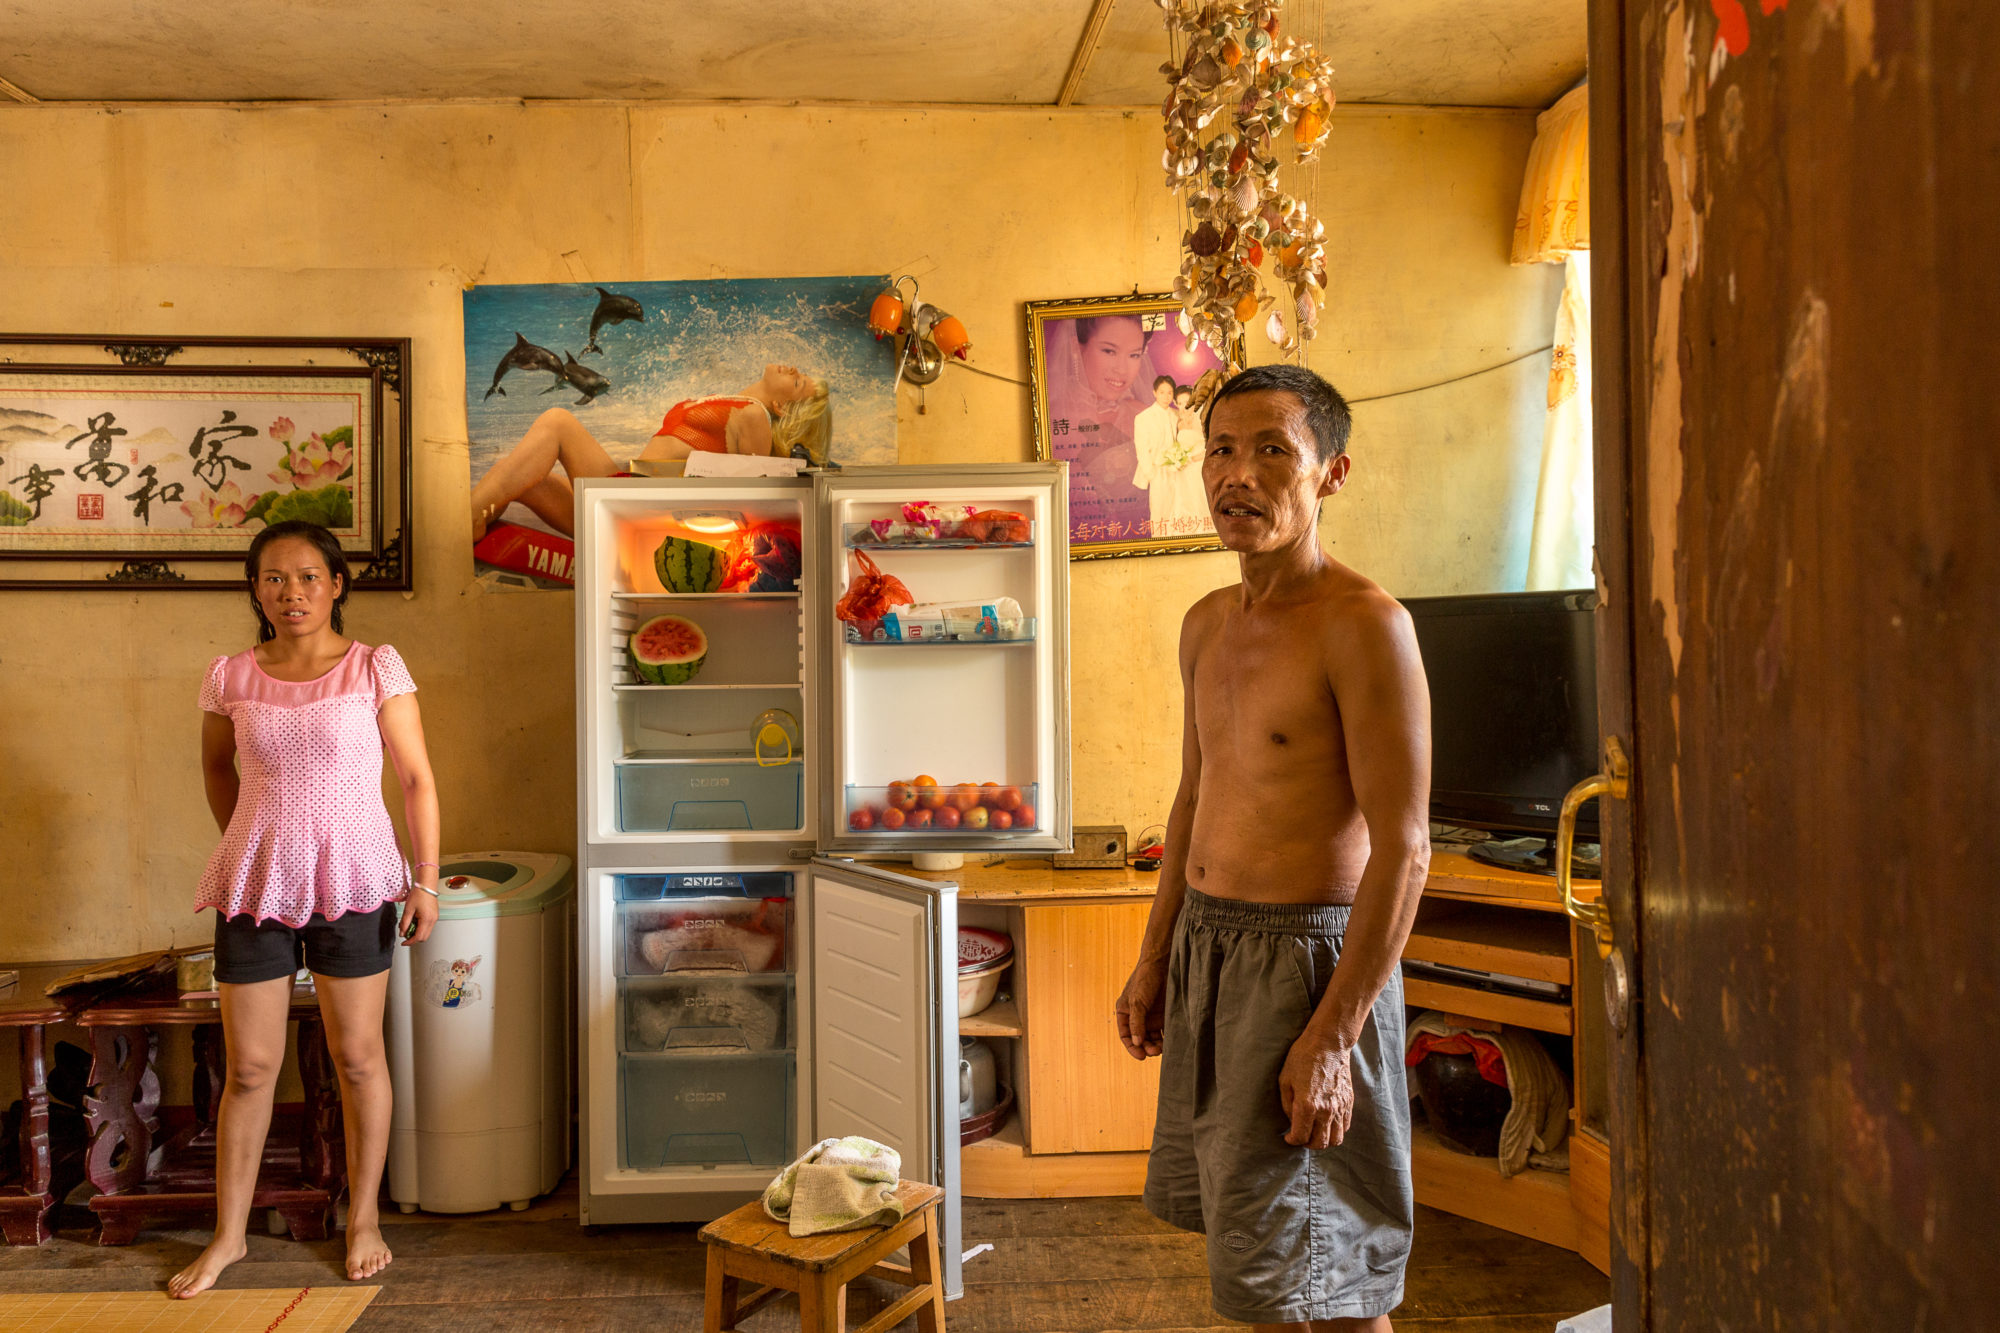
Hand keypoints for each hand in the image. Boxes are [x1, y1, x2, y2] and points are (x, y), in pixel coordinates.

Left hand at [400, 889, 438, 945]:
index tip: (404, 943)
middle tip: (405, 934)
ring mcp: (434, 918)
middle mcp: (433, 920)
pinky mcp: (434, 916)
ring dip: (417, 933)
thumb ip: (404, 923)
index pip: (418, 937)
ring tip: (409, 925)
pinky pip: (428, 926)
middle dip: (414, 938)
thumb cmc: (419, 894)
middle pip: (424, 937)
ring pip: (426, 932)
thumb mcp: (408, 909)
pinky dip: (420, 927)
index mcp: (427, 919)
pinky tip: (414, 921)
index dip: (410, 942)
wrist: (426, 885)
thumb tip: (402, 932)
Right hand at [1115, 956, 1168, 1059]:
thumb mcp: (1137, 1002)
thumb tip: (1137, 1043)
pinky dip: (1166, 1039)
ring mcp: (1152, 1017)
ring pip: (1153, 1038)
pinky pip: (1164, 1032)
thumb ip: (1136, 1023)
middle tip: (1154, 1051)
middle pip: (1140, 1039)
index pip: (1126, 1036)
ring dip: (1156, 1045)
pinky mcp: (1164, 1015)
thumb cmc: (1144, 979)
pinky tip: (1171, 1042)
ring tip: (1162, 1048)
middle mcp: (1138, 1018)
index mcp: (1125, 1013)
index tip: (1141, 1056)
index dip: (1132, 1047)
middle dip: (1146, 1047)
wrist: (1162, 964)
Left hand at [1278, 1028, 1354, 1148]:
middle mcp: (1326, 1110)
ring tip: (1314, 1133)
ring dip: (1324, 1141)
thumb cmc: (1302, 1058)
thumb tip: (1292, 1121)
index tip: (1288, 1137)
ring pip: (1336, 1139)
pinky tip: (1326, 1124)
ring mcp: (1340, 1107)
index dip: (1292, 1141)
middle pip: (1320, 1143)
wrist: (1328, 1043)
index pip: (1301, 1137)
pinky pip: (1345, 1127)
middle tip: (1300, 1137)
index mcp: (1307, 1105)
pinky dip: (1336, 1131)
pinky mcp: (1349, 1102)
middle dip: (1307, 1144)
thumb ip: (1287, 1106)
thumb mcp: (1285, 1080)